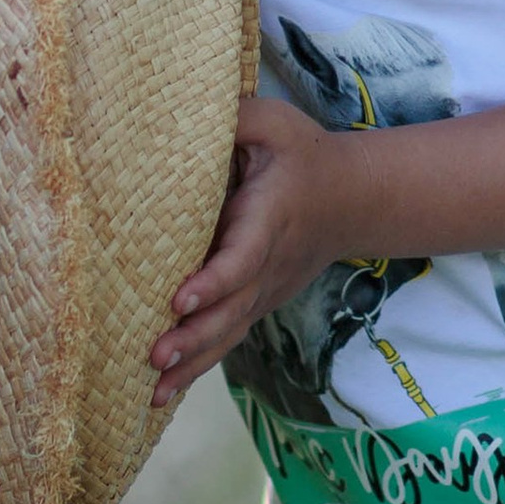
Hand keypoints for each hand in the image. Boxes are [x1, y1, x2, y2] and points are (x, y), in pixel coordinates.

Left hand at [150, 95, 354, 409]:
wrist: (352, 199)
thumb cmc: (303, 154)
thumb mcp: (273, 122)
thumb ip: (233, 116)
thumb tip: (179, 108)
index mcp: (269, 218)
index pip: (242, 256)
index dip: (213, 280)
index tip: (179, 298)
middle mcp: (268, 263)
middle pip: (232, 309)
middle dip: (193, 337)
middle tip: (154, 356)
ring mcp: (264, 290)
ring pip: (229, 333)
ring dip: (192, 363)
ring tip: (151, 391)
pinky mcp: (256, 303)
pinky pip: (227, 338)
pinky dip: (197, 367)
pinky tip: (161, 395)